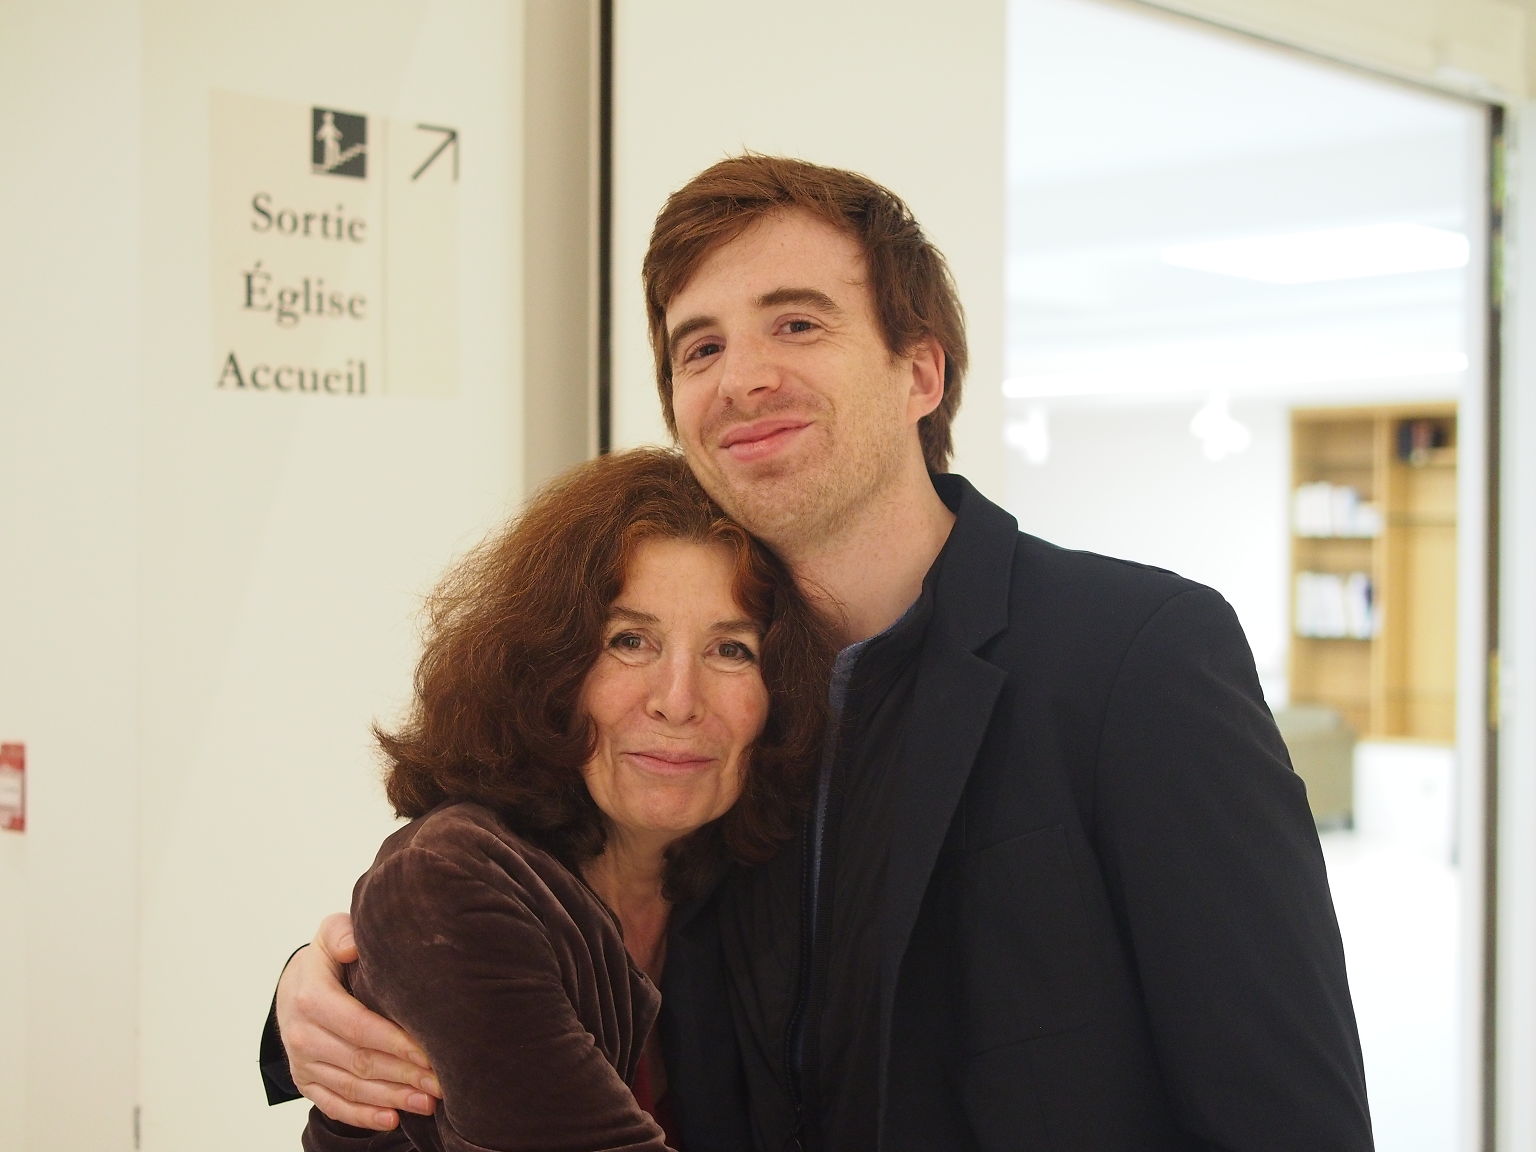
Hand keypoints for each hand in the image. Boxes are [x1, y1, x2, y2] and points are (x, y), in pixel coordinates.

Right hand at [277, 912, 441, 1129]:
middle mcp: (302, 1034)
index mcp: (311, 998)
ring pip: (351, 1086)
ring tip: (429, 1102)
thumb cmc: (327, 959)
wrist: (292, 986)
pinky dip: (363, 1115)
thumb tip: (354, 946)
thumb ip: (342, 933)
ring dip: (392, 1097)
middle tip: (442, 1082)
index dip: (397, 1042)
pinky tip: (393, 1119)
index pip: (360, 1026)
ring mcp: (302, 1062)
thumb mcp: (331, 934)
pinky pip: (333, 1104)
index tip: (431, 1052)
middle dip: (404, 1074)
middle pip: (360, 1061)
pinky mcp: (306, 1081)